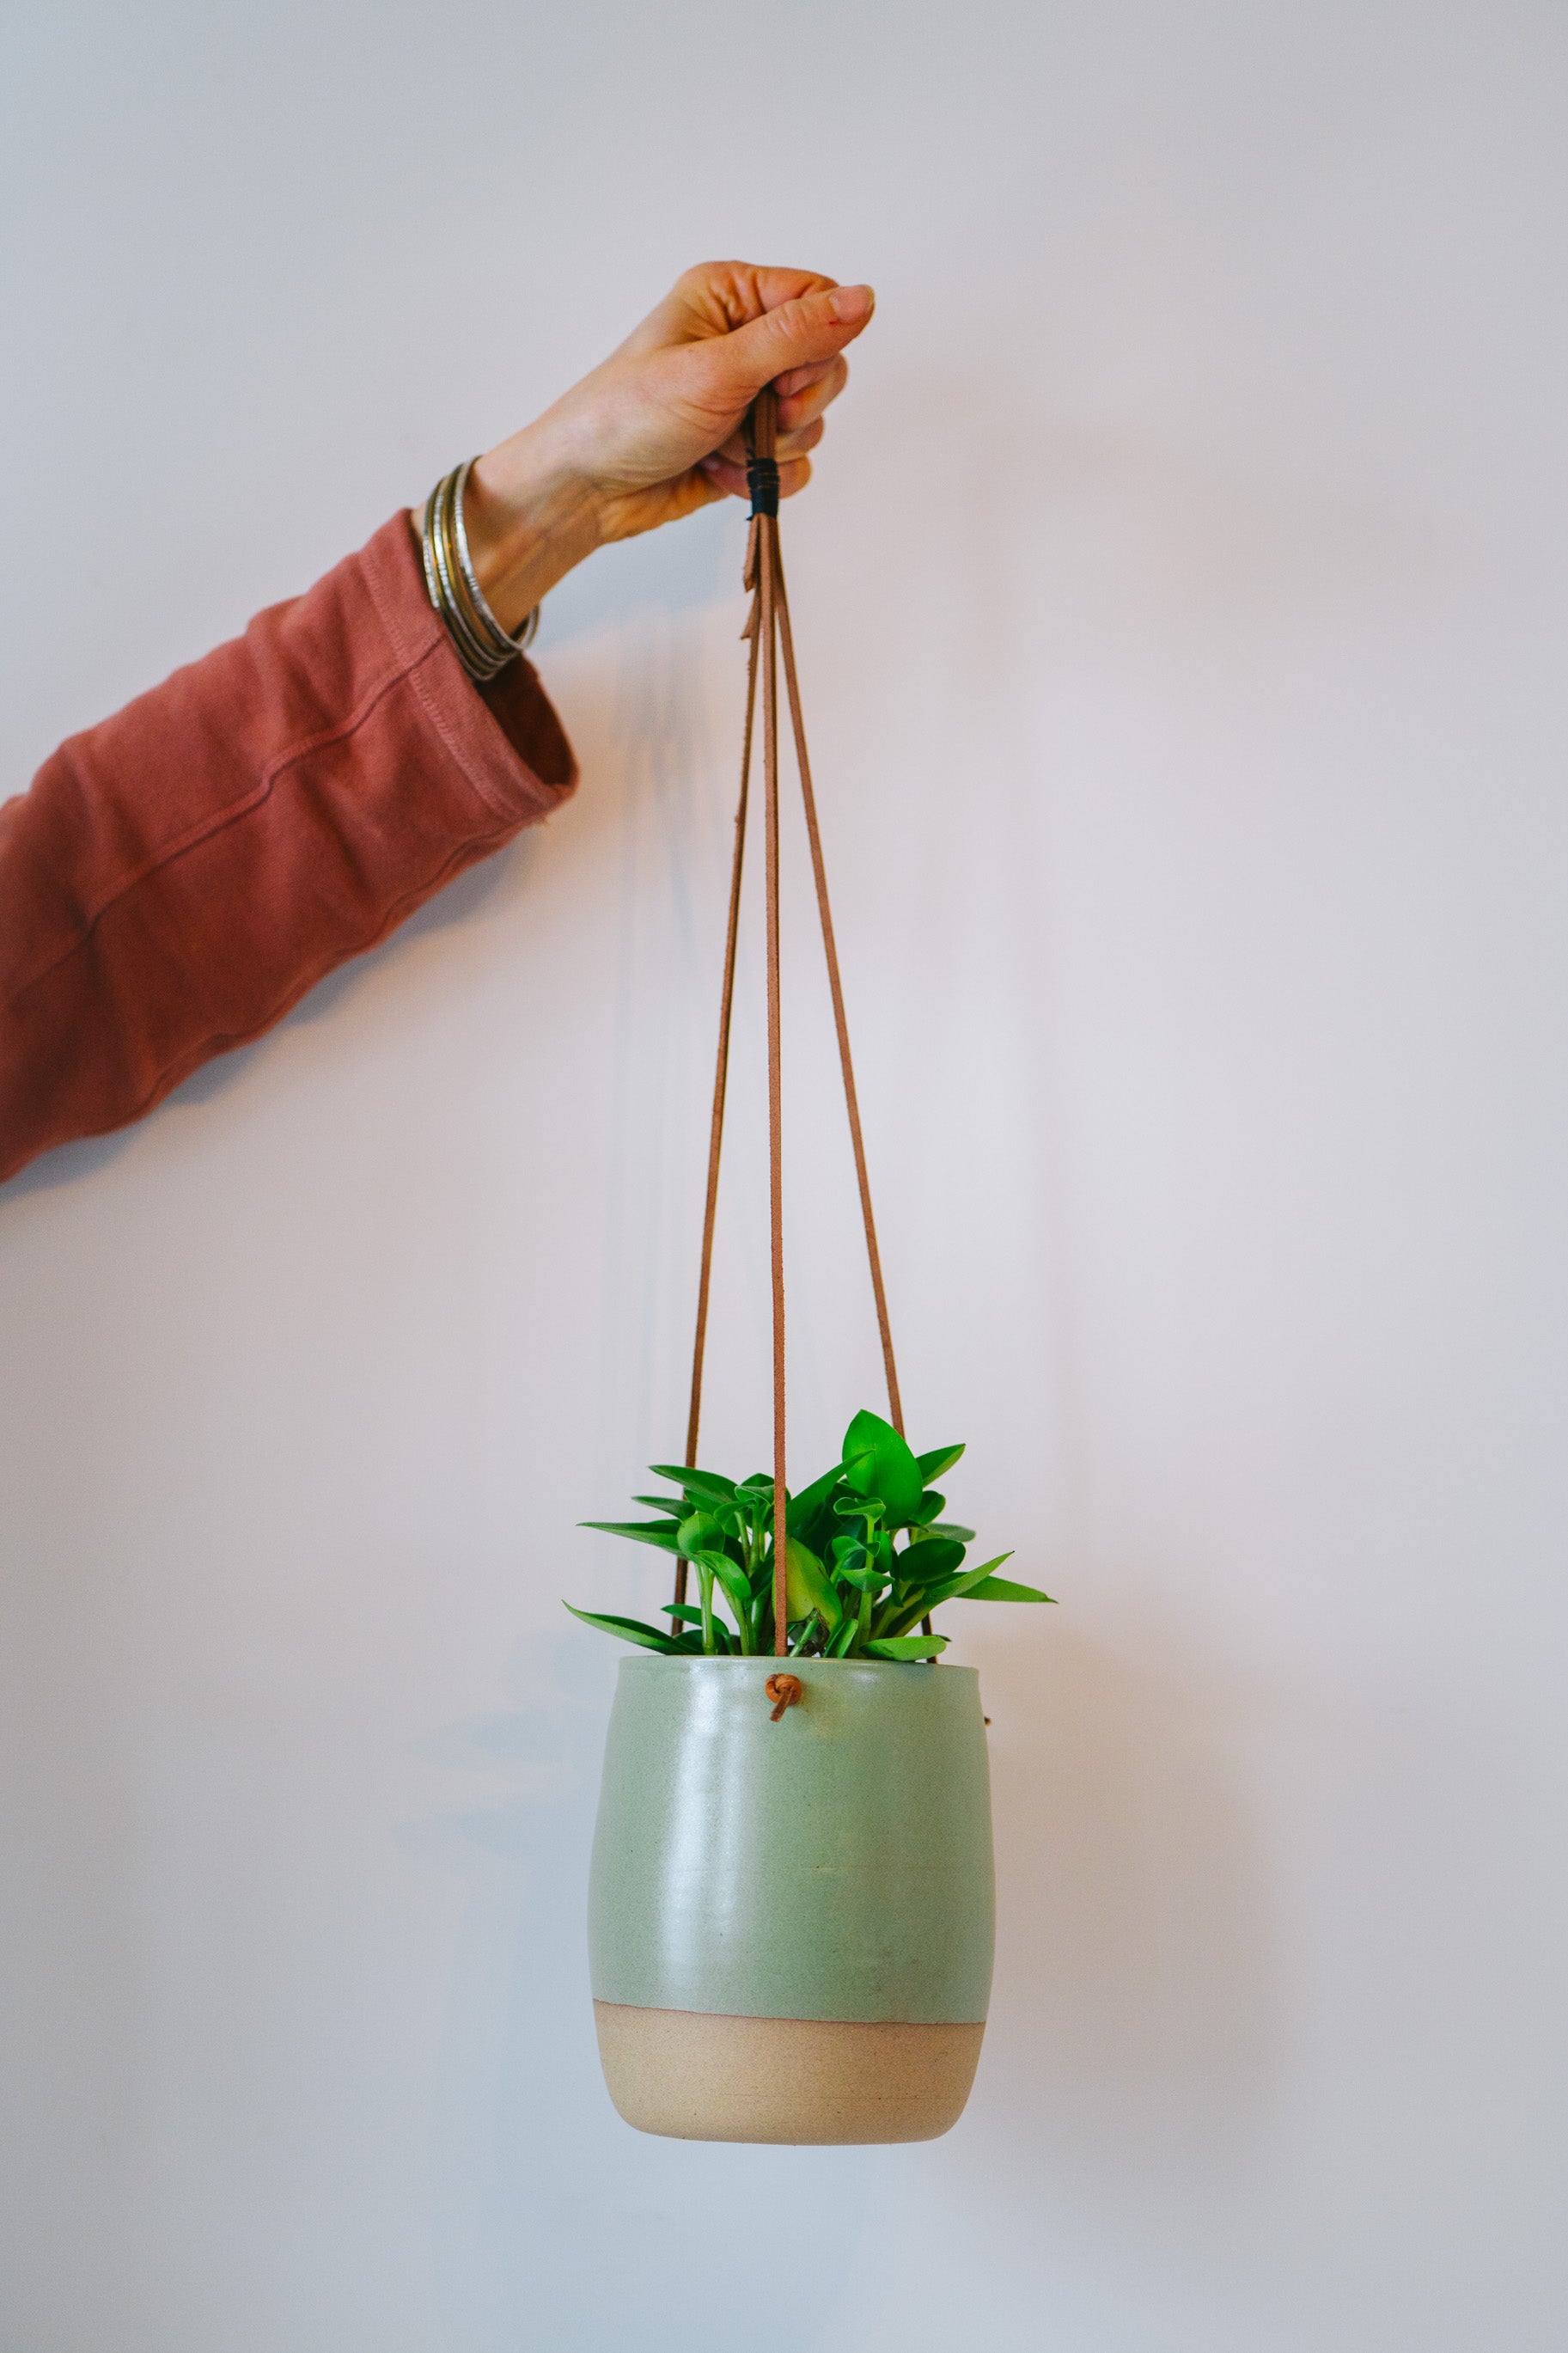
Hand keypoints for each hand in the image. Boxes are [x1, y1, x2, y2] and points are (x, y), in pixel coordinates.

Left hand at [424, 262, 874, 633]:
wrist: (586, 490)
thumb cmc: (629, 416)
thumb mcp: (718, 368)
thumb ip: (796, 335)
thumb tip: (864, 299)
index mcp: (731, 295)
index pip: (820, 301)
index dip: (818, 346)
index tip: (781, 378)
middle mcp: (743, 339)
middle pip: (825, 364)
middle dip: (797, 404)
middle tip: (752, 417)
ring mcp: (745, 395)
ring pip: (813, 418)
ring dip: (775, 445)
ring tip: (722, 446)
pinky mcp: (745, 445)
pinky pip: (796, 462)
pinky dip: (766, 475)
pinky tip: (720, 471)